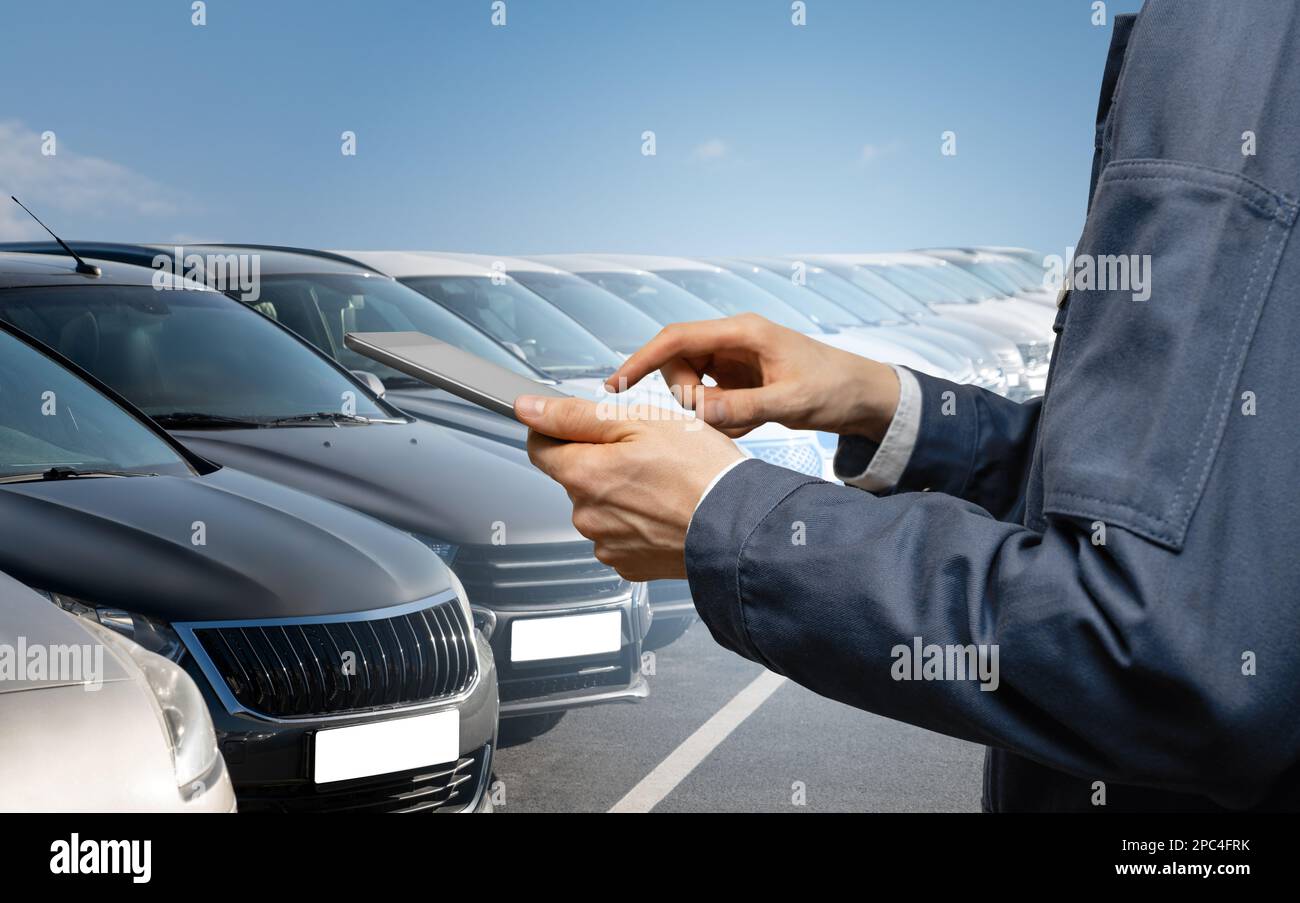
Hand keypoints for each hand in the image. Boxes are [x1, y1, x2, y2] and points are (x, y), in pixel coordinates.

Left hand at [516, 394, 743, 580]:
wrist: (741, 527)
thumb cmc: (701, 471)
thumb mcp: (640, 421)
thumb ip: (575, 415)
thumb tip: (528, 409)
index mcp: (583, 475)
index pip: (539, 446)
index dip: (559, 429)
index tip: (585, 425)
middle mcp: (586, 515)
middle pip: (574, 477)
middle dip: (600, 462)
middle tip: (646, 453)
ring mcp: (607, 544)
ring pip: (600, 507)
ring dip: (621, 493)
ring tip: (664, 484)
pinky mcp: (629, 565)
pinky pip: (620, 535)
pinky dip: (638, 522)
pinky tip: (666, 511)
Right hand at [607, 313, 900, 441]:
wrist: (864, 397)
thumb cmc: (836, 388)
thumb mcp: (791, 402)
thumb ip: (744, 407)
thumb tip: (698, 410)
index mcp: (742, 332)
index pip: (676, 339)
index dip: (641, 360)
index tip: (617, 385)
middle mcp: (733, 341)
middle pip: (677, 364)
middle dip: (687, 396)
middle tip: (717, 417)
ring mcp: (735, 361)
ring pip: (691, 385)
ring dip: (705, 410)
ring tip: (744, 422)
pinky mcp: (739, 380)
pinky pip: (709, 400)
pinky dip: (719, 417)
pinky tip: (749, 423)